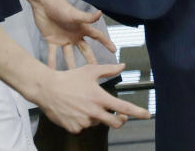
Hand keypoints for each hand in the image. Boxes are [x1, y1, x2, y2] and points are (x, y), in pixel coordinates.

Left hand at [30, 0, 114, 67]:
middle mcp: (74, 35)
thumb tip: (100, 13)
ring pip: (69, 55)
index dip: (106, 42)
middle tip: (95, 71)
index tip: (114, 50)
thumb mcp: (74, 14)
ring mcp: (63, 38)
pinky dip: (52, 62)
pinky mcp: (52, 40)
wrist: (43, 3)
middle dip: (90, 60)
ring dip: (71, 65)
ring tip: (74, 76)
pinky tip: (52, 71)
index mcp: (82, 28)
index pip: (97, 36)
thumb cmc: (59, 5)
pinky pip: (53, 54)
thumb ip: (87, 17)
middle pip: (85, 50)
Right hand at [34, 64, 149, 132]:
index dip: (137, 112)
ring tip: (83, 103)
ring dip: (95, 116)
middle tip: (120, 116)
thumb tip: (123, 66)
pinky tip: (75, 109)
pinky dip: (82, 120)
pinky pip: (84, 126)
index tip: (147, 115)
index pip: (123, 107)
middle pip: (115, 123)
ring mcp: (84, 121)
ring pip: (97, 122)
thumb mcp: (89, 71)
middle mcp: (93, 111)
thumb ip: (108, 69)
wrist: (47, 89)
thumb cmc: (68, 78)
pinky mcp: (74, 128)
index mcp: (99, 97)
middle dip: (120, 120)